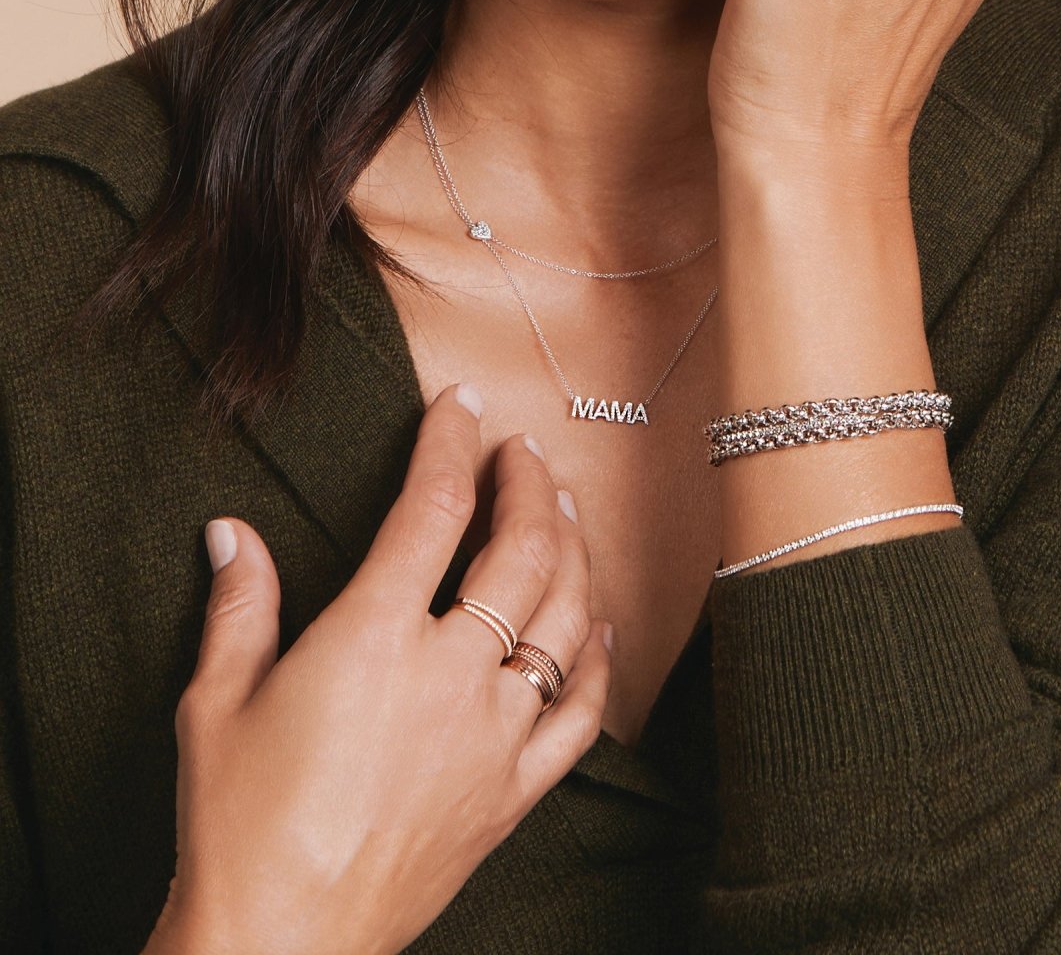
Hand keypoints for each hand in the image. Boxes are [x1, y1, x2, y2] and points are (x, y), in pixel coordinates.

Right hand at [144, 383, 610, 954]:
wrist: (279, 943)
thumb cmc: (239, 824)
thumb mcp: (217, 703)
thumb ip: (239, 606)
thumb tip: (230, 533)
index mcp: (373, 637)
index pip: (431, 508)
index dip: (452, 443)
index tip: (463, 407)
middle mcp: (448, 673)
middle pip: (520, 550)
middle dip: (530, 485)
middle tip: (525, 454)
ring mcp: (492, 732)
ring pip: (562, 617)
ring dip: (571, 551)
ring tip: (564, 510)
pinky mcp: (513, 790)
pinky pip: (579, 713)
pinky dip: (594, 659)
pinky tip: (595, 624)